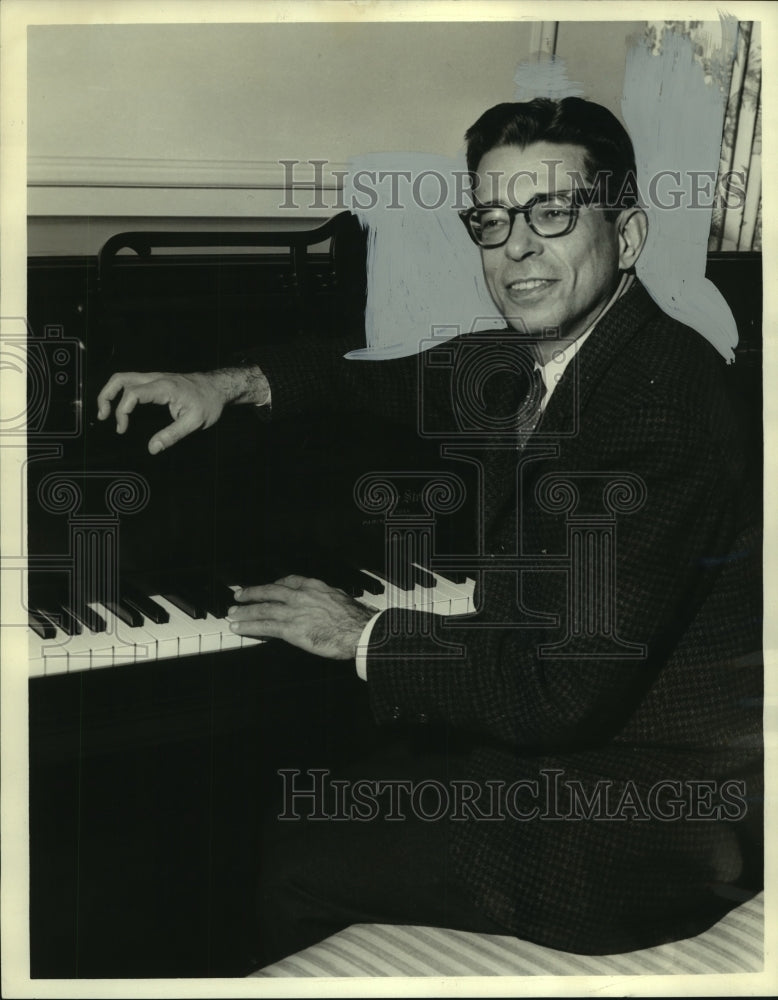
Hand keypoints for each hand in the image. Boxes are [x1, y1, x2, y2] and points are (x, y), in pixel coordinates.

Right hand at [96, 370, 228, 453]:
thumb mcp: (195, 422)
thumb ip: (172, 435)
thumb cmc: (209, 402)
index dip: (122, 411)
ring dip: (110, 393)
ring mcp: (155, 377)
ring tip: (106, 413)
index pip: (132, 394)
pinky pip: (132, 382)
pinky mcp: (156, 381)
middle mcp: (156, 378)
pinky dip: (121, 393)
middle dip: (106, 396)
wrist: (218, 387)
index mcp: (164, 387)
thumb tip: (152, 448)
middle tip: (103, 416)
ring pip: (124, 378)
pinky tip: (122, 408)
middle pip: (120, 379)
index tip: (123, 428)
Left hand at [227, 575, 374, 659]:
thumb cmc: (357, 619)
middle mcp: (301, 596)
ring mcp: (294, 612)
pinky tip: (239, 628)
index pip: (289, 581)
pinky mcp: (291, 629)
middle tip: (238, 596)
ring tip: (232, 614)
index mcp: (315, 587)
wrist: (360, 631)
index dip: (274, 584)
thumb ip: (327, 600)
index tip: (267, 588)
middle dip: (252, 594)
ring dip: (245, 612)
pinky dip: (249, 626)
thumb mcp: (342, 600)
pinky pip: (264, 626)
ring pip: (263, 609)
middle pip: (270, 592)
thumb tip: (325, 604)